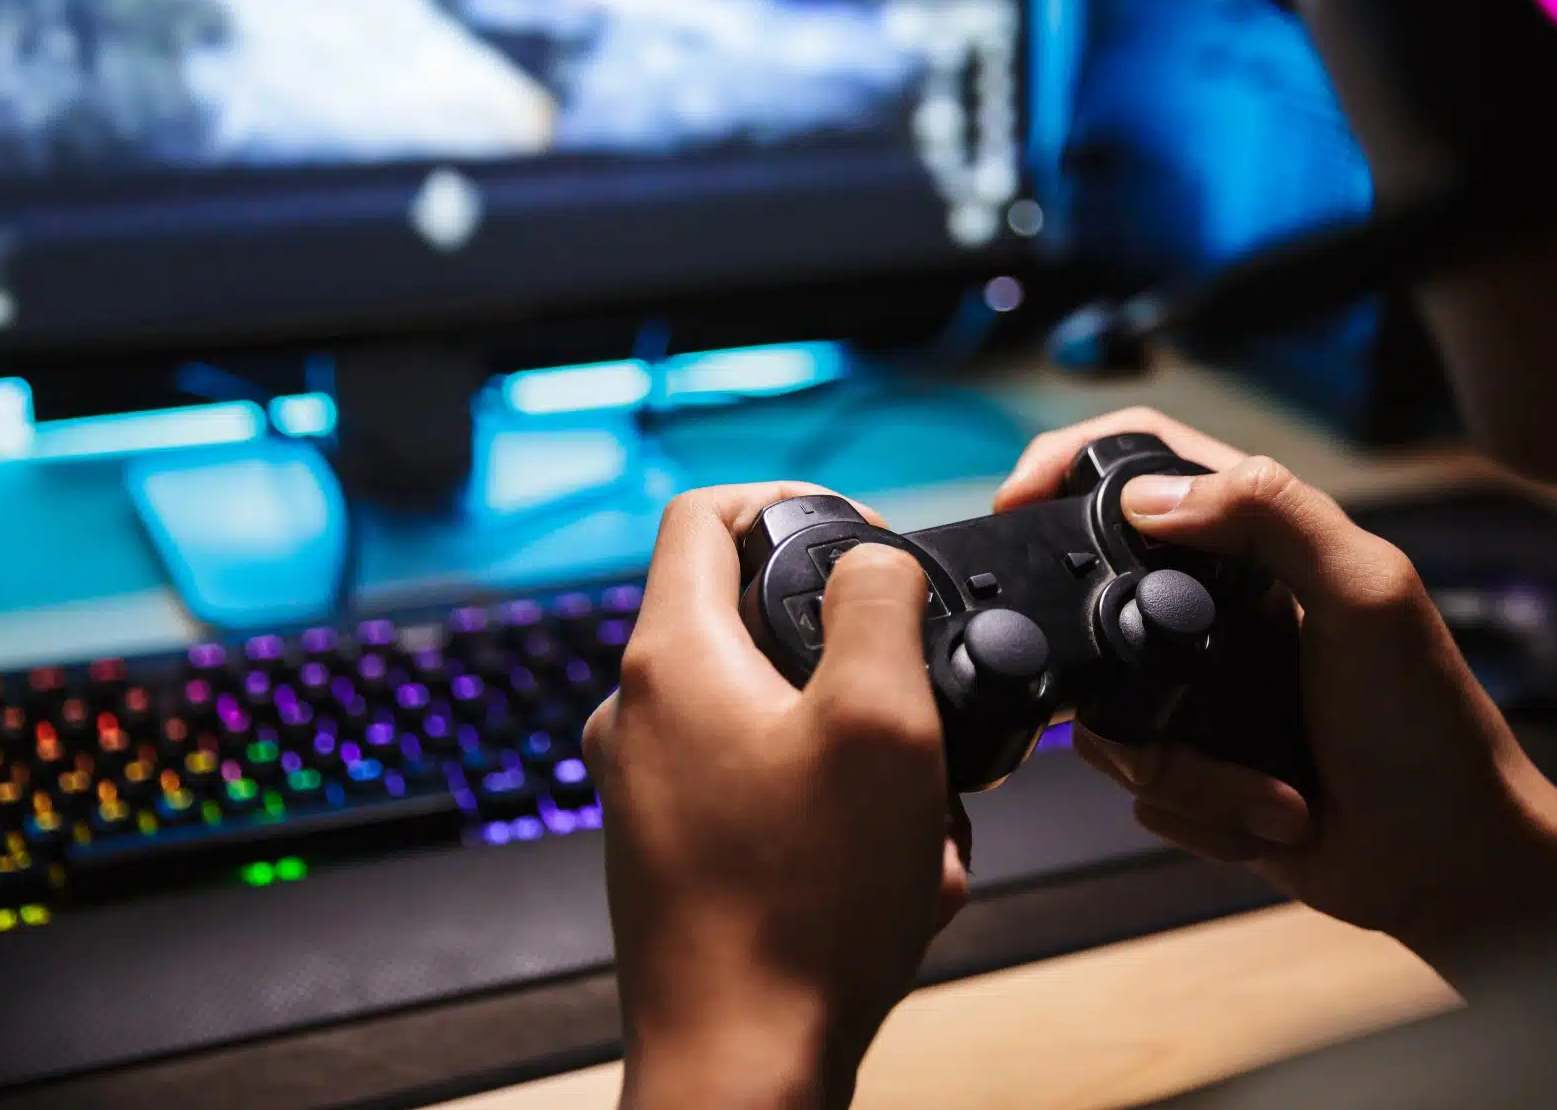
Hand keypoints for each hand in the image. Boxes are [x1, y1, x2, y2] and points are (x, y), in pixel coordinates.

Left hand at [583, 484, 968, 1108]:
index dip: (788, 503)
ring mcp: (649, 786)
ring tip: (916, 815)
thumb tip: (871, 561)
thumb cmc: (804, 907)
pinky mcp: (674, 847)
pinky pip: (768, 788)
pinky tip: (895, 867)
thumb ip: (877, 604)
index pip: (704, 515)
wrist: (743, 1066)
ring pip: (775, 714)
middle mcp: (641, 714)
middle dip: (850, 654)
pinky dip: (835, 808)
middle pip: (749, 619)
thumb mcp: (879, 721)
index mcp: (672, 658)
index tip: (858, 541)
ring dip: (858, 746)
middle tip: (914, 703)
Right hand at [998, 410, 1556, 982]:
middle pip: (1093, 600)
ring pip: (1106, 712)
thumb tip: (1149, 495)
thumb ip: (1273, 515)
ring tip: (1268, 788)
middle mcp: (1220, 607)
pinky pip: (1138, 785)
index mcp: (1263, 541)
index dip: (1069, 464)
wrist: (1445, 863)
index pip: (1144, 459)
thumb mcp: (1367, 593)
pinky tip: (1268, 812)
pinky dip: (1200, 809)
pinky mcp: (1195, 764)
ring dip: (1186, 769)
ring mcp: (1201, 688)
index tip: (1017, 504)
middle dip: (1116, 676)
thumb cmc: (1430, 726)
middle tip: (1171, 718)